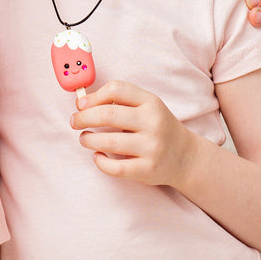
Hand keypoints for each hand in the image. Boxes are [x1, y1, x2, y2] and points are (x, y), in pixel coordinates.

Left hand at [70, 80, 201, 187]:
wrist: (185, 156)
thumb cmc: (158, 127)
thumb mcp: (147, 107)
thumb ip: (121, 102)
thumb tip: (83, 103)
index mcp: (151, 102)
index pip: (117, 89)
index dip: (94, 96)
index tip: (81, 104)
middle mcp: (153, 123)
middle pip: (108, 115)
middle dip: (84, 118)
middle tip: (75, 122)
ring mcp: (151, 147)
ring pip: (108, 142)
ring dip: (88, 139)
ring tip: (84, 138)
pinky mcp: (147, 169)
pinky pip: (115, 168)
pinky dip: (100, 162)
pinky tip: (97, 156)